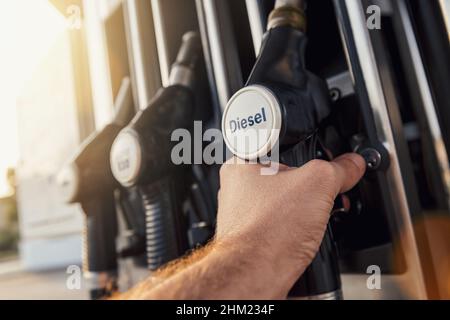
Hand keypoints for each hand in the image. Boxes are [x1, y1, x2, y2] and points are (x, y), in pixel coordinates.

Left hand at [215, 154, 365, 292]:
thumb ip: (339, 168)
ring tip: (313, 216)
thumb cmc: (269, 231)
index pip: (280, 148)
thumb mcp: (318, 184)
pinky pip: (281, 224)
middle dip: (310, 187)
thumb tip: (352, 164)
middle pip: (285, 177)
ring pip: (284, 203)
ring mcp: (244, 215)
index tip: (321, 165)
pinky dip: (296, 227)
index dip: (307, 155)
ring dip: (306, 209)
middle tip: (322, 195)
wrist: (257, 274)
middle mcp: (237, 190)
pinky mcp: (254, 238)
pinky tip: (303, 233)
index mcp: (242, 165)